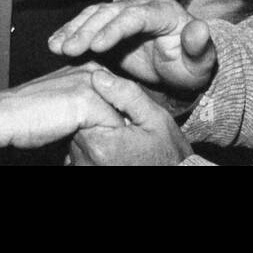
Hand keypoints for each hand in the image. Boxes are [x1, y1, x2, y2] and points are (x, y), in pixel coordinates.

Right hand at [0, 63, 126, 150]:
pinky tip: (98, 149)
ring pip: (122, 113)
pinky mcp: (87, 100)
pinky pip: (114, 125)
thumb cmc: (29, 115)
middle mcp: (91, 69)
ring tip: (107, 147)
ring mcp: (90, 83)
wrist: (7, 117)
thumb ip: (86, 106)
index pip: (119, 92)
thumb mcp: (64, 104)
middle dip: (121, 123)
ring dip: (117, 134)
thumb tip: (111, 124)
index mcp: (86, 66)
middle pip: (125, 100)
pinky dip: (110, 141)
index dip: (117, 116)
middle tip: (113, 142)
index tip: (111, 134)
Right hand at [47, 0, 216, 94]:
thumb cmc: (191, 66)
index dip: (115, 29)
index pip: (136, 16)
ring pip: (95, 14)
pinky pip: (87, 23)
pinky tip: (55, 43)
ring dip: (74, 29)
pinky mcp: (109, 24)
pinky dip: (70, 32)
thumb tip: (200, 28)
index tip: (97, 46)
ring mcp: (123, 12)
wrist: (179, 68)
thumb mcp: (200, 62)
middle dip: (87, 30)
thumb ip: (200, 46)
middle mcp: (141, 5)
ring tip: (56, 46)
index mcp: (164, 11)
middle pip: (110, 12)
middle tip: (68, 49)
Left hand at [68, 71, 191, 165]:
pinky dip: (93, 151)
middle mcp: (88, 161)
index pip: (82, 111)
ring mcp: (87, 170)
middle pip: (77, 126)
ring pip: (78, 141)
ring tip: (120, 138)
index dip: (97, 104)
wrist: (176, 176)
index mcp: (102, 144)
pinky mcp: (90, 177)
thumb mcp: (154, 118)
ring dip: (93, 136)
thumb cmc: (168, 153)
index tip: (118, 111)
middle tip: (121, 125)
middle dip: (94, 120)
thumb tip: (98, 75)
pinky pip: (82, 157)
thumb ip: (126, 94)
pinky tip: (115, 151)